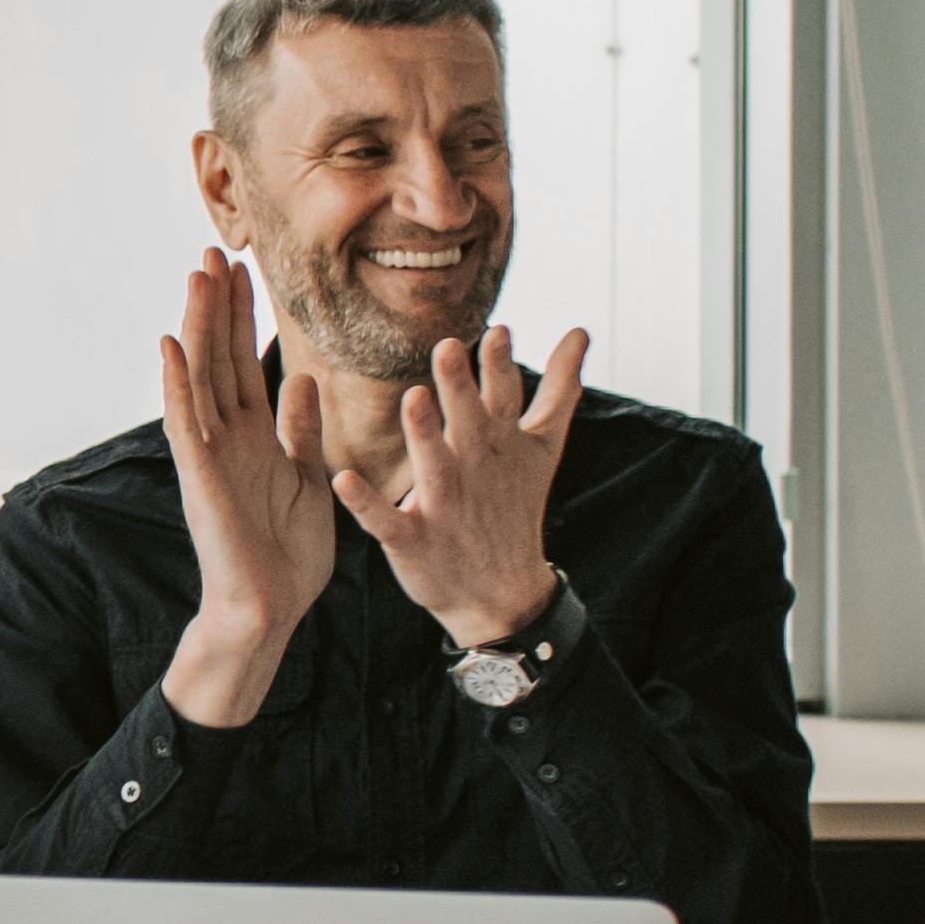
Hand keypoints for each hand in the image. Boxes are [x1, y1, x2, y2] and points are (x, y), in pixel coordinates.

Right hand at [156, 249, 338, 727]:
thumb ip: (301, 431)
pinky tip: (169, 347)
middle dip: (218, 306)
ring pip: (201, 377)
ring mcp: (211, 455)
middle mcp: (228, 438)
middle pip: (219, 357)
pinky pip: (186, 423)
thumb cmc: (288, 557)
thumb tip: (300, 382)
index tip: (244, 271)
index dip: (244, 317)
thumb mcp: (309, 479)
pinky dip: (176, 385)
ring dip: (197, 327)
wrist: (270, 609)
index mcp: (256, 437)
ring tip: (195, 277)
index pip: (245, 363)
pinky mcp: (201, 477)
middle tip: (213, 252)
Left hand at [343, 321, 581, 645]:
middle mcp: (473, 469)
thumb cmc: (514, 505)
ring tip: (413, 398)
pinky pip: (385, 519)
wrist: (502, 592)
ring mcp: (444, 505)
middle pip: (468, 422)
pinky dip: (366, 503)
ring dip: (423, 433)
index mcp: (499, 444)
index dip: (499, 367)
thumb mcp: (541, 445)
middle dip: (460, 388)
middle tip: (447, 348)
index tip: (496, 331)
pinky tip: (344, 479)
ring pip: (432, 463)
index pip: (503, 398)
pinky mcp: (412, 538)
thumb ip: (559, 388)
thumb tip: (581, 330)